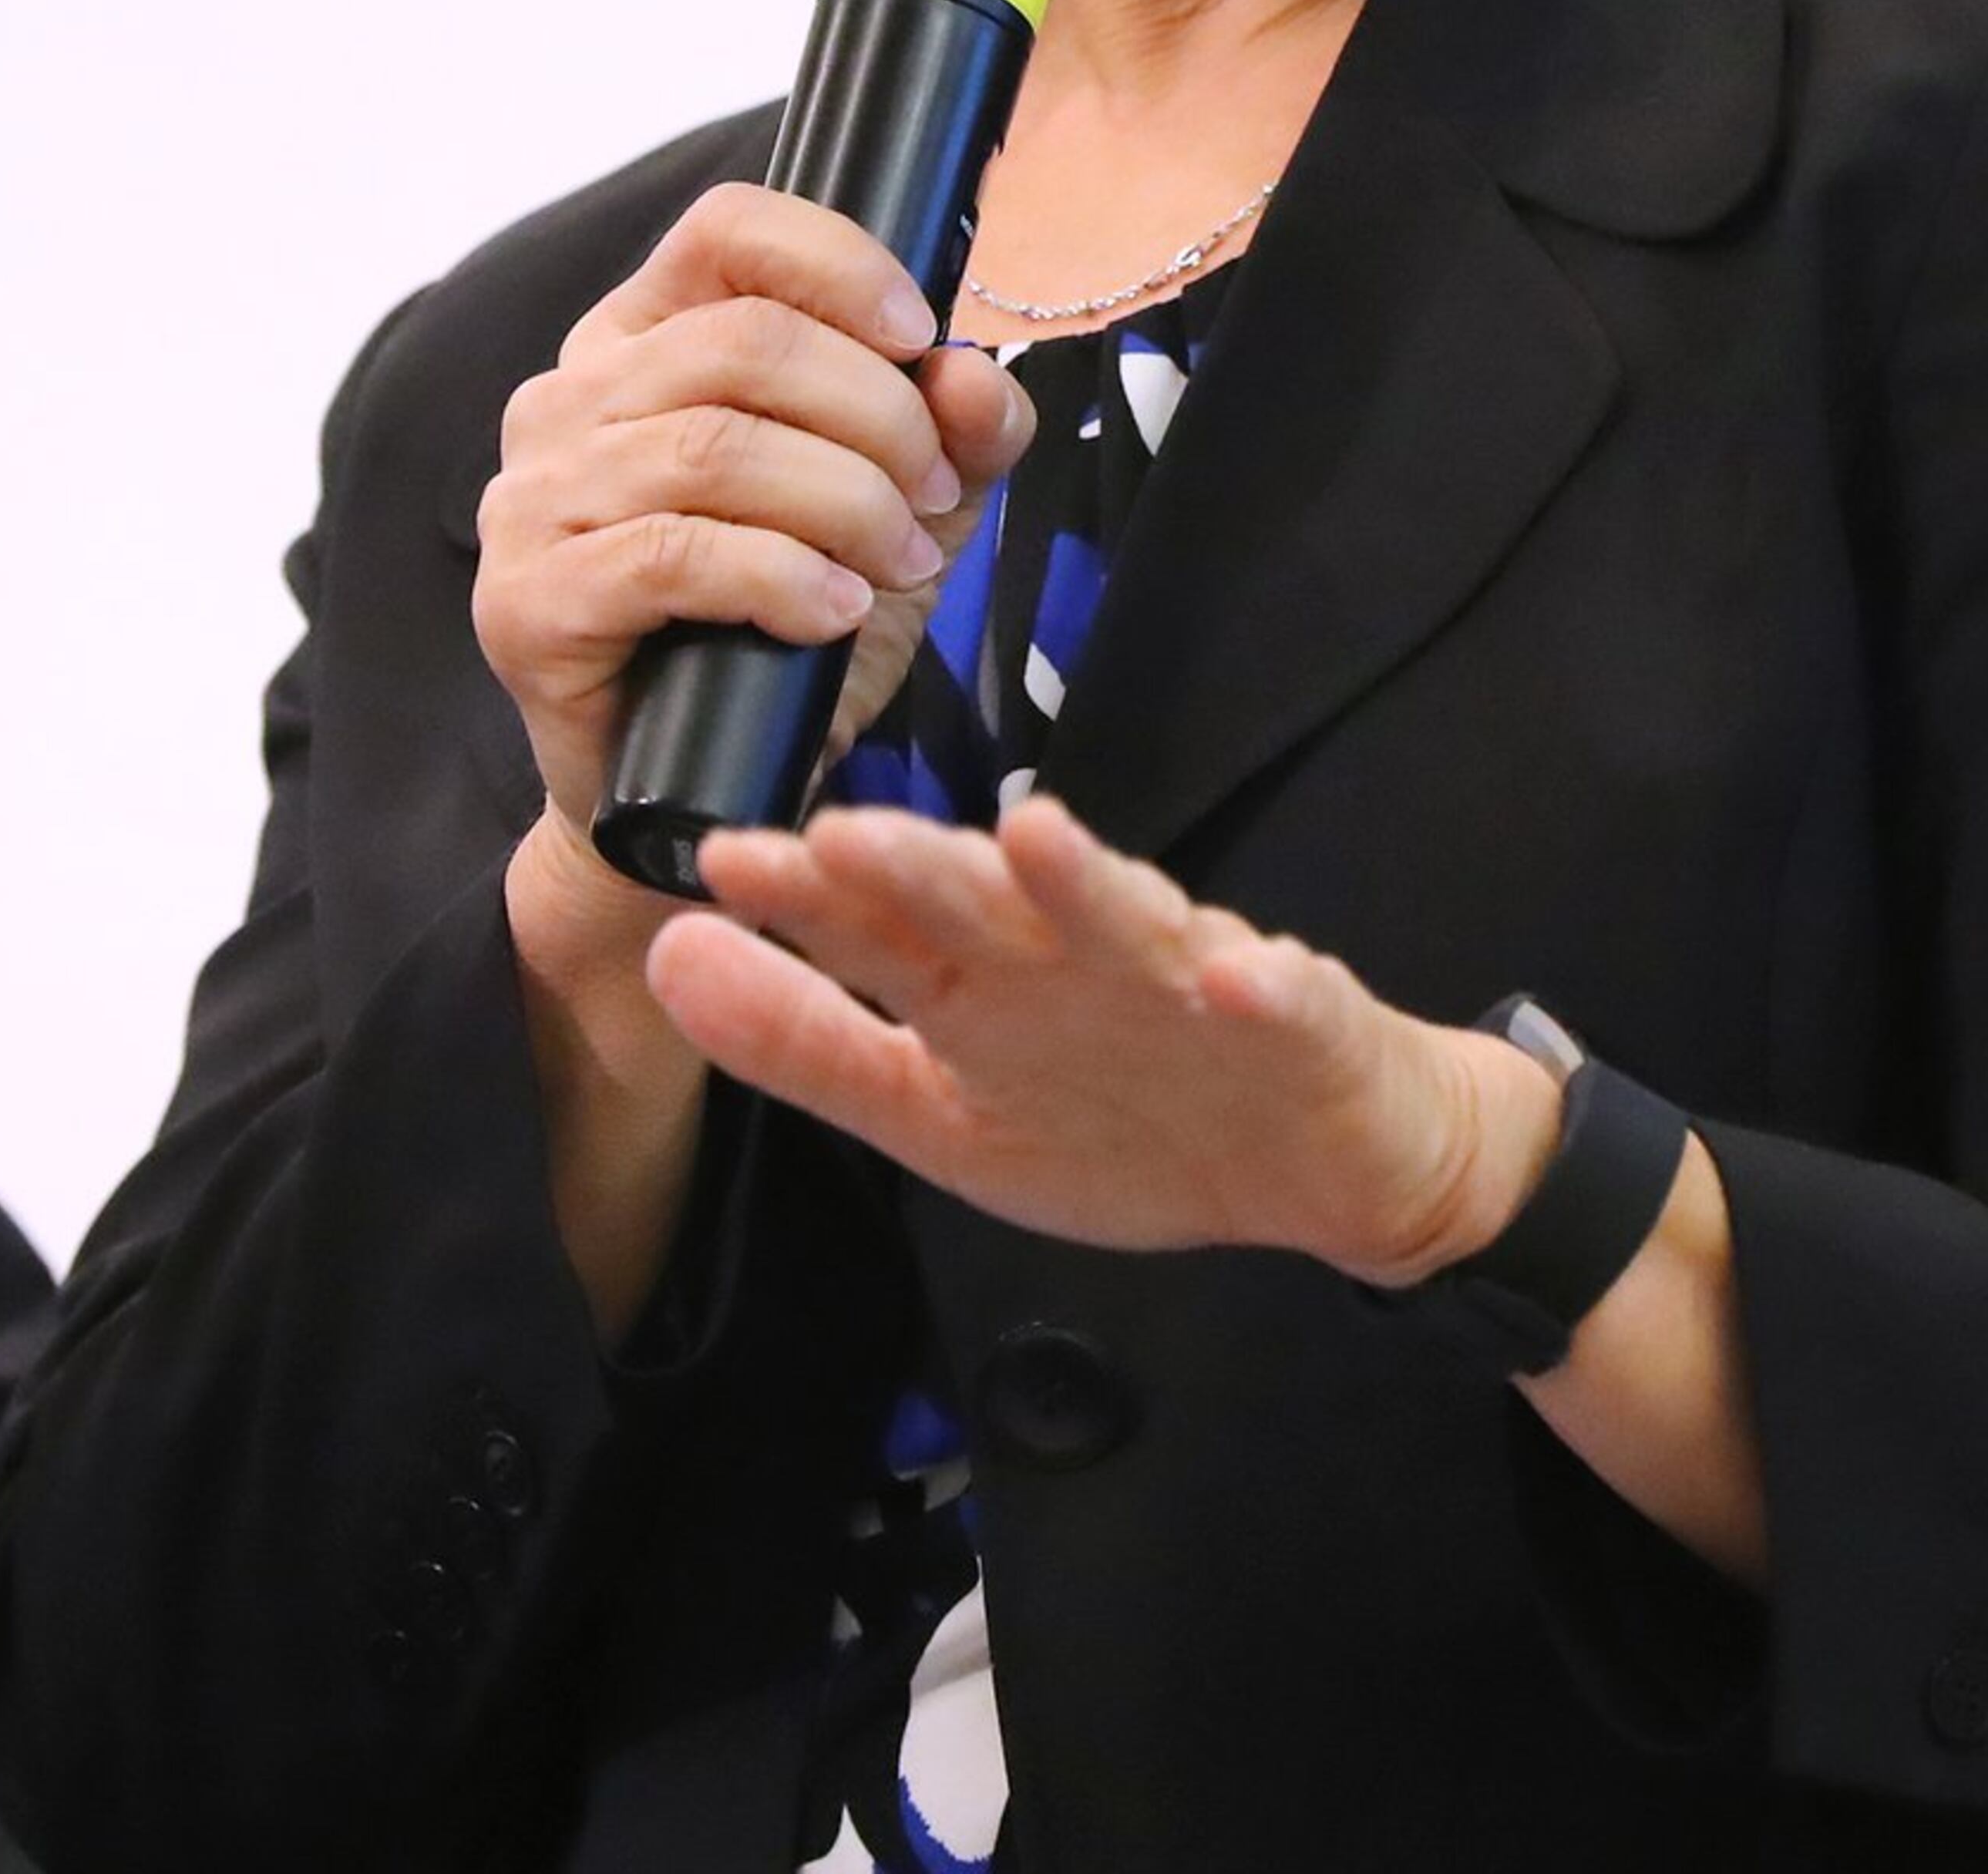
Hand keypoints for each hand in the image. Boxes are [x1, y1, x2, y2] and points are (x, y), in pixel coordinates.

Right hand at [473, 183, 1033, 842]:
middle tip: (937, 494)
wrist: (710, 787)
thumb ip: (954, 434)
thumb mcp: (901, 508)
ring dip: (846, 499)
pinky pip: (674, 555)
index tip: (922, 335)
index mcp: (641, 338)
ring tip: (901, 558)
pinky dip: (782, 576)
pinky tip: (834, 609)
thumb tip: (973, 374)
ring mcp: (532, 497)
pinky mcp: (527, 601)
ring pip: (716, 444)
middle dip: (876, 413)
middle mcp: (567, 397)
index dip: (838, 265)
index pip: (726, 230)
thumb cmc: (791, 621)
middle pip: (744, 340)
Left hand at [644, 794, 1561, 1283]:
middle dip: (926, 870)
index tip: (724, 861)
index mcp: (988, 990)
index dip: (810, 900)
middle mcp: (1075, 961)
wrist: (1322, 1153)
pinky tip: (1234, 973)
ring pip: (1129, 922)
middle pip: (993, 909)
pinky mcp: (1297, 1016)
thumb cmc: (1127, 1118)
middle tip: (848, 834)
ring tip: (1036, 836)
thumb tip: (665, 955)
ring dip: (1085, 883)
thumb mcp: (940, 1112)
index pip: (885, 932)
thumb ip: (807, 1041)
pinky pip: (1279, 997)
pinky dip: (1259, 984)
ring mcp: (1187, 981)